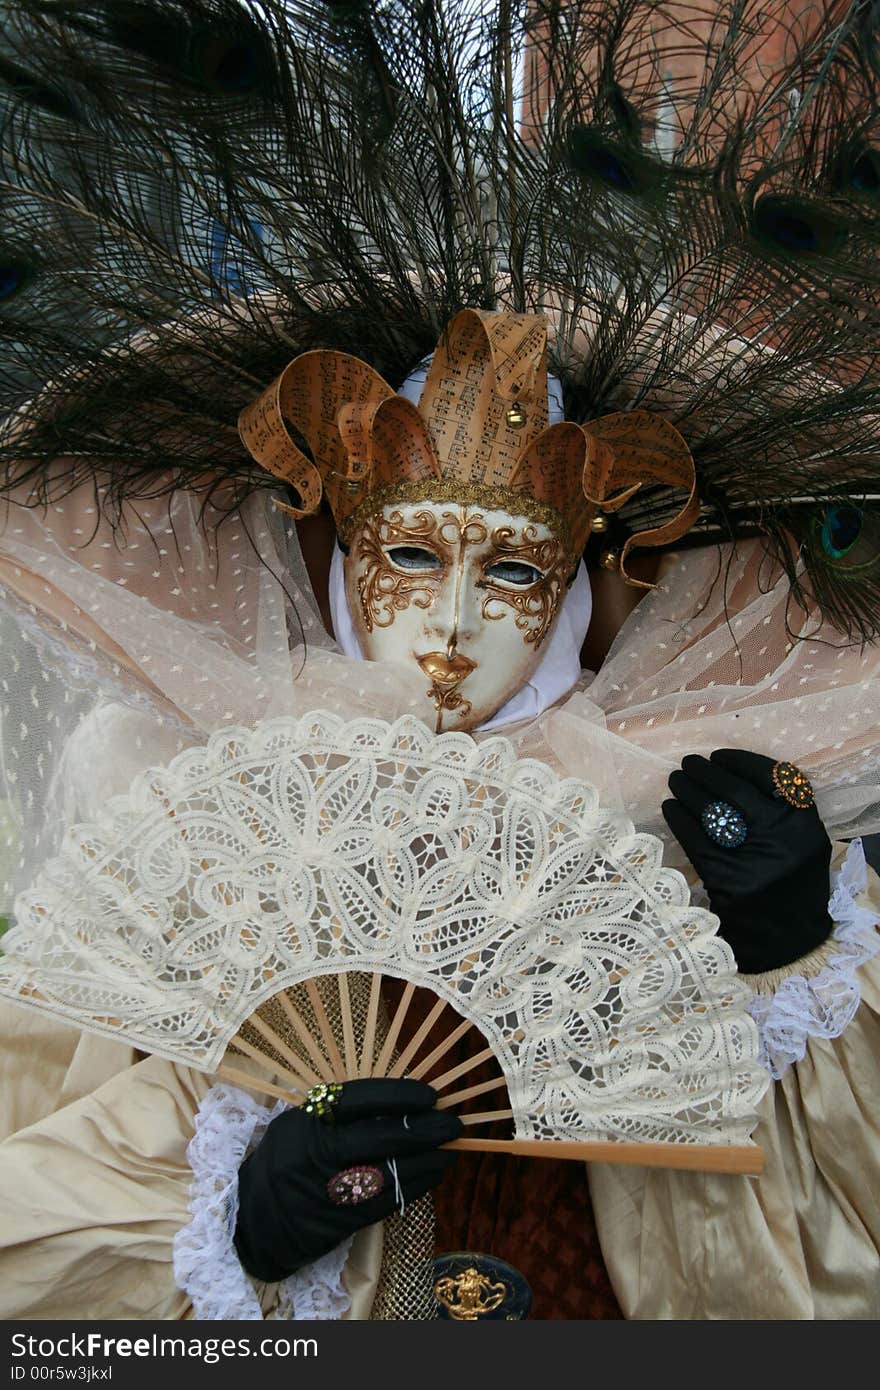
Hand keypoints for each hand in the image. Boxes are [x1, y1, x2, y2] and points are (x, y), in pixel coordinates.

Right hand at [234, 1078, 461, 1281]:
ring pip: (389, 1172)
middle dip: (423, 1129)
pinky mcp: (338, 1221)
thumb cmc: (283, 1161)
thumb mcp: (298, 1126)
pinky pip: (386, 1201)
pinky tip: (432, 1174)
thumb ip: (339, 1114)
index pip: (359, 1099)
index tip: (430, 1094)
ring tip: (450, 1150)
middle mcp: (315, 1153)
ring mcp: (327, 1190)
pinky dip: (414, 1186)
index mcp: (306, 1120)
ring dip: (427, 1161)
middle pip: (380, 1137)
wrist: (251, 1220)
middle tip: (453, 1123)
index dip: (398, 1095)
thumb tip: (398, 1102)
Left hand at [662, 749, 832, 973]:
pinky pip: (695, 838)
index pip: (773, 777)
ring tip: (676, 781)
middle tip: (688, 764)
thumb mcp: (802, 842)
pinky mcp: (727, 878)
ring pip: (712, 812)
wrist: (788, 940)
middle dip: (706, 772)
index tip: (720, 756)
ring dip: (688, 791)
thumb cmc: (791, 884)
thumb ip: (779, 810)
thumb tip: (730, 773)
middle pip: (736, 791)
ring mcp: (754, 858)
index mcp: (805, 823)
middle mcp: (783, 837)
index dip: (741, 762)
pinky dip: (679, 819)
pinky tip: (670, 809)